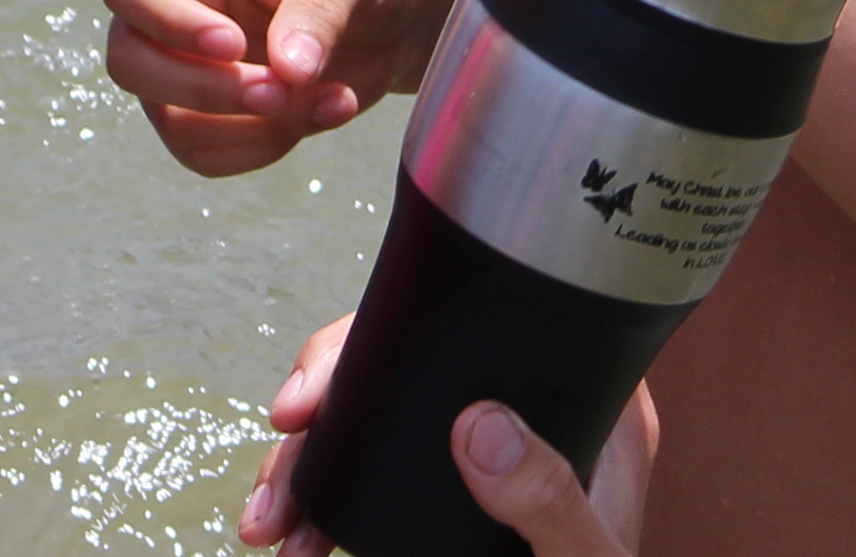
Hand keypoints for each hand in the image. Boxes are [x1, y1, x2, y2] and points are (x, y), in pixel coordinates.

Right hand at [102, 0, 430, 175]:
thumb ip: (319, 6)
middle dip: (204, 90)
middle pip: (130, 61)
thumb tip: (288, 71)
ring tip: (326, 99)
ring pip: (170, 120)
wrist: (393, 7)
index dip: (165, 21)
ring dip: (248, 128)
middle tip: (280, 92)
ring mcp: (185, 67)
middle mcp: (172, 7)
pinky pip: (206, 155)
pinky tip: (327, 112)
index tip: (233, 43)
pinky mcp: (213, 115)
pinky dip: (265, 149)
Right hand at [237, 322, 641, 555]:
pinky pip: (369, 478)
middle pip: (403, 366)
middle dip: (323, 407)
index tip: (327, 380)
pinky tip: (294, 534)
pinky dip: (320, 505)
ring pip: (373, 421)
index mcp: (585, 405)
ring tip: (269, 521)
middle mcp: (527, 417)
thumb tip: (479, 426)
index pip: (482, 321)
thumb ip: (553, 503)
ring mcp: (483, 459)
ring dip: (305, 465)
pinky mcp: (446, 503)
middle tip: (283, 450)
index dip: (391, 327)